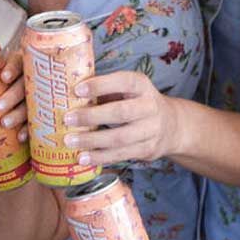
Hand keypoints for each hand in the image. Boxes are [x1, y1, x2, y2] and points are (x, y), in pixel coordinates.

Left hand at [0, 50, 27, 142]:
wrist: (9, 94)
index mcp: (16, 65)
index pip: (18, 62)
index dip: (12, 68)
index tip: (3, 77)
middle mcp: (27, 79)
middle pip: (24, 85)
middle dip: (12, 95)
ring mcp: (33, 96)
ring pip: (29, 103)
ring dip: (18, 113)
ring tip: (5, 122)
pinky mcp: (35, 113)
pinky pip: (34, 121)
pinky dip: (27, 129)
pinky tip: (20, 136)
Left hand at [64, 71, 180, 165]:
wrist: (172, 125)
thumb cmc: (137, 102)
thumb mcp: (128, 89)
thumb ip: (105, 89)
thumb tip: (67, 93)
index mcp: (142, 85)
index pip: (123, 81)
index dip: (100, 85)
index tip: (77, 90)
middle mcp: (149, 106)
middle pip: (121, 112)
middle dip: (92, 116)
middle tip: (68, 119)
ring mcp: (151, 130)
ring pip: (120, 138)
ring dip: (92, 141)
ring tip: (70, 142)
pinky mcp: (147, 150)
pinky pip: (121, 155)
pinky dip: (100, 157)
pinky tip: (83, 158)